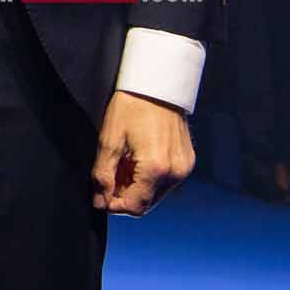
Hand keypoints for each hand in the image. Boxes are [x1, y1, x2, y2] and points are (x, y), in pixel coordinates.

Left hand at [93, 90, 194, 215]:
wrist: (157, 83)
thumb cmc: (132, 105)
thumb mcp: (109, 140)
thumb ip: (103, 175)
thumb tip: (100, 201)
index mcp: (155, 168)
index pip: (135, 206)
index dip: (114, 205)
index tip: (101, 195)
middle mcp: (175, 172)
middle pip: (146, 203)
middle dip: (125, 195)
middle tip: (111, 175)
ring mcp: (184, 167)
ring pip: (156, 193)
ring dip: (138, 187)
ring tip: (124, 163)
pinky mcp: (188, 161)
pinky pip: (167, 181)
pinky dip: (151, 178)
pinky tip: (138, 159)